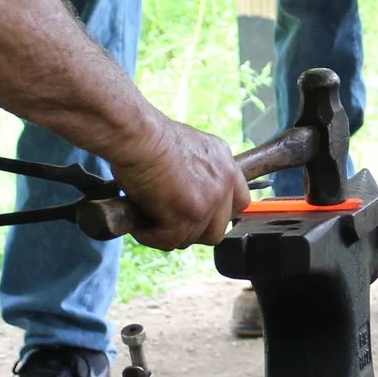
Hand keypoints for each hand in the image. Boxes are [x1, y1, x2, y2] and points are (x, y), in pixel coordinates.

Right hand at [108, 115, 246, 249]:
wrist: (140, 135)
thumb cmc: (151, 136)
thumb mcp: (187, 147)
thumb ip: (197, 170)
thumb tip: (185, 191)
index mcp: (225, 165)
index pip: (239, 203)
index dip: (217, 215)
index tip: (199, 216)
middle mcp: (223, 184)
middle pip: (218, 229)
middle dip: (193, 230)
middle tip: (170, 222)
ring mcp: (208, 202)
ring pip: (191, 238)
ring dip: (168, 233)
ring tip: (148, 220)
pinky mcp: (188, 216)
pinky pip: (168, 241)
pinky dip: (150, 236)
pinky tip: (139, 224)